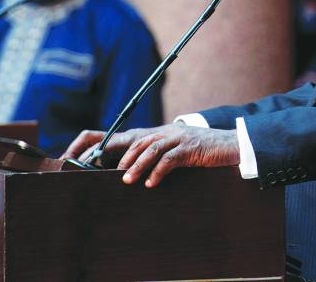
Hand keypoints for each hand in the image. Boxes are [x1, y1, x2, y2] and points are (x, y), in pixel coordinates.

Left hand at [67, 123, 241, 187]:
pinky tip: (153, 184)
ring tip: (128, 180)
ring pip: (151, 148)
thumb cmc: (202, 152)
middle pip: (137, 141)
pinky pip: (171, 158)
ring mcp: (179, 138)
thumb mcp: (177, 152)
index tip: (83, 157)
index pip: (127, 136)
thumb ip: (158, 157)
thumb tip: (133, 175)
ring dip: (137, 165)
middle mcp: (167, 132)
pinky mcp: (192, 148)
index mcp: (160, 134)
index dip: (105, 144)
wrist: (232, 145)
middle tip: (108, 174)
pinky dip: (159, 171)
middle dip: (119, 157)